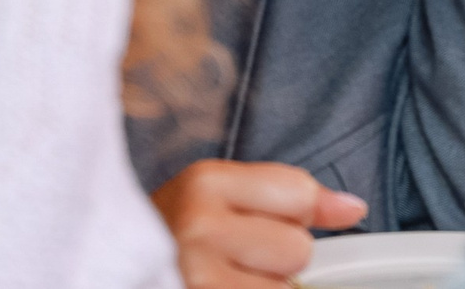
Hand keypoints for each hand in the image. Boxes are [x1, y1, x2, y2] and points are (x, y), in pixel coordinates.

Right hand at [152, 159, 366, 288]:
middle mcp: (198, 231)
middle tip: (234, 261)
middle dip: (277, 261)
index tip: (268, 224)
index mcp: (204, 185)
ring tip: (225, 280)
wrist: (110, 266)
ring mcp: (198, 278)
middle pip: (297, 250)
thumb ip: (290, 195)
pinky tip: (222, 288)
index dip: (295, 215)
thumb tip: (354, 209)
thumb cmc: (170, 237)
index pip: (299, 195)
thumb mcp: (219, 198)